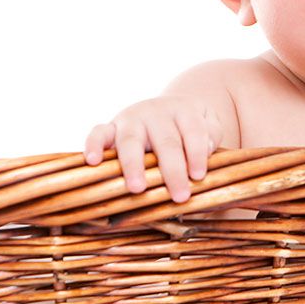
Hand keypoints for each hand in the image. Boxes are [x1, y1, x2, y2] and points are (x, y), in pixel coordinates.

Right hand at [84, 96, 222, 202]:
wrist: (167, 108)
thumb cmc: (190, 126)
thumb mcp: (209, 123)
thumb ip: (211, 134)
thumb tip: (207, 149)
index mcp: (183, 110)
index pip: (193, 131)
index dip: (197, 153)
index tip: (199, 176)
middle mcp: (156, 112)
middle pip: (165, 141)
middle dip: (172, 170)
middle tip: (180, 196)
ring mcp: (131, 118)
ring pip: (130, 140)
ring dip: (133, 164)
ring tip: (138, 188)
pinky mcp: (111, 126)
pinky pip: (98, 133)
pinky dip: (93, 144)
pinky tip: (93, 161)